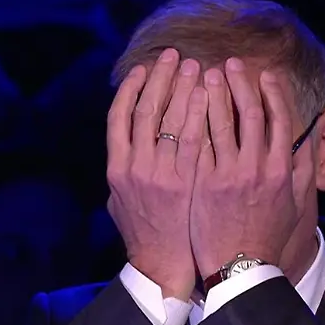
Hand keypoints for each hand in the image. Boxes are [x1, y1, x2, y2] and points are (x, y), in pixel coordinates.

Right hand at [106, 49, 208, 299]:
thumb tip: (128, 142)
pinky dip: (200, 113)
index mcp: (116, 169)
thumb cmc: (143, 236)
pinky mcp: (186, 182)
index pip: (119, 116)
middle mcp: (135, 167)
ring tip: (196, 67)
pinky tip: (208, 96)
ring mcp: (161, 174)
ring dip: (183, 88)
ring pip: (171, 119)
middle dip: (161, 78)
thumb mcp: (119, 202)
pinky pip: (196, 139)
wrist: (163, 267)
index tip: (143, 69)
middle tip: (174, 57)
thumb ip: (123, 171)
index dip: (132, 88)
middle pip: (146, 109)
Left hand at [190, 58, 311, 278]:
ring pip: (220, 123)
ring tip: (205, 75)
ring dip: (214, 94)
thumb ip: (302, 167)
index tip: (263, 75)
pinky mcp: (204, 185)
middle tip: (229, 64)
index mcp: (282, 170)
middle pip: (250, 114)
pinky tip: (187, 107)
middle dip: (240, 84)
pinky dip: (194, 121)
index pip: (279, 119)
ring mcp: (228, 176)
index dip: (272, 93)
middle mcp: (257, 169)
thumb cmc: (269, 237)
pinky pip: (199, 144)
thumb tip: (310, 134)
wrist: (240, 269)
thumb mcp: (297, 203)